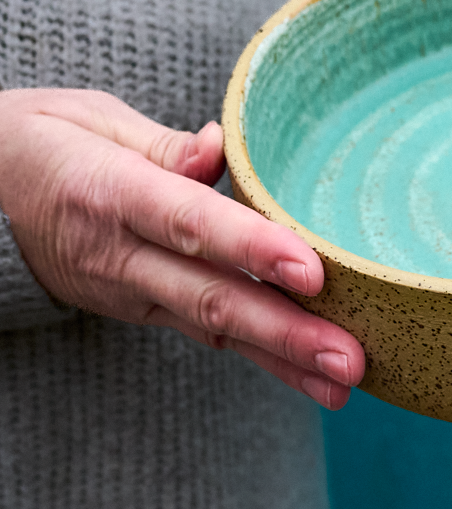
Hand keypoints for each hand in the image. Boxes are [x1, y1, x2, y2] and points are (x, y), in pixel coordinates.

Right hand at [0, 88, 363, 407]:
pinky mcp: (141, 307)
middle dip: (285, 333)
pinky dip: (258, 354)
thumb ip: (163, 146)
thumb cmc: (45, 143)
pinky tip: (306, 374)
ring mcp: (129, 290)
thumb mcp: (91, 123)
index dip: (251, 248)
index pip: (190, 223)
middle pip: (211, 297)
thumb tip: (220, 148)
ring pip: (214, 327)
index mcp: (110, 194)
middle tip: (349, 361)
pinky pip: (206, 331)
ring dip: (282, 359)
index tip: (312, 272)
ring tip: (343, 385)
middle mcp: (120, 254)